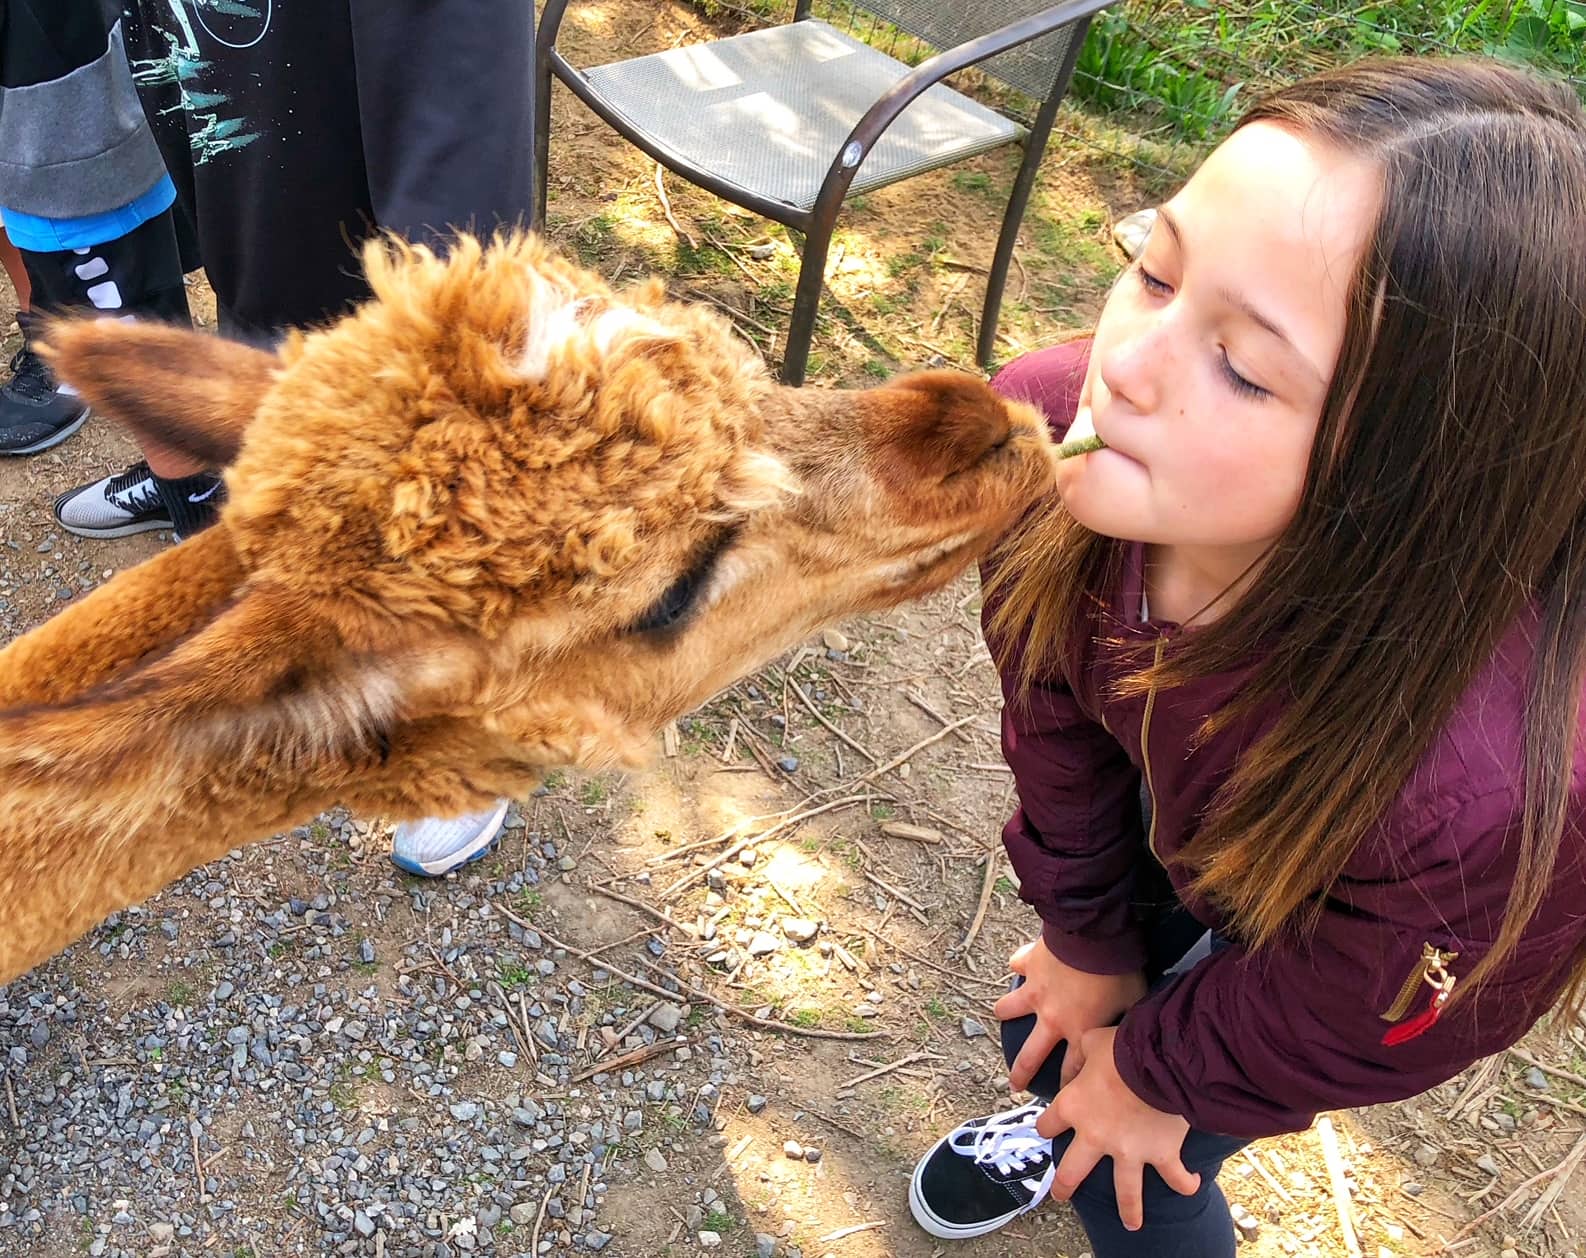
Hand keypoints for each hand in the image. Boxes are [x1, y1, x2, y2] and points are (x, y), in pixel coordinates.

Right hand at [993, 936, 1145, 1090]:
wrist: (1095, 937)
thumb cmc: (1119, 971)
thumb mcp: (1133, 1003)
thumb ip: (1127, 1023)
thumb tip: (1135, 1035)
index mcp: (1080, 1032)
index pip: (1071, 1070)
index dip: (1066, 1086)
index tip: (1062, 1097)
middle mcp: (1052, 1018)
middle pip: (1031, 1055)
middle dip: (1021, 1073)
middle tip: (1014, 1085)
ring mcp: (1036, 991)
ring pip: (1010, 1008)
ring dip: (1006, 1011)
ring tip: (1002, 1013)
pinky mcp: (1029, 964)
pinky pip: (1018, 965)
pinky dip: (1019, 964)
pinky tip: (1019, 964)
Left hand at [1037, 1026, 1198, 1230]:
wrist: (1160, 1061)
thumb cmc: (1123, 1046)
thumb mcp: (1092, 1041)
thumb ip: (1080, 1053)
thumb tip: (1075, 1058)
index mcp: (1073, 1107)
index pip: (1048, 1123)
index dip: (1046, 1125)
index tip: (1048, 1128)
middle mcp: (1095, 1135)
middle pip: (1072, 1170)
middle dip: (1065, 1185)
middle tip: (1061, 1195)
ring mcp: (1128, 1151)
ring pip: (1124, 1190)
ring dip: (1128, 1209)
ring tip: (1131, 1223)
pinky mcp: (1160, 1154)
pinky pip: (1173, 1176)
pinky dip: (1184, 1182)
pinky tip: (1190, 1186)